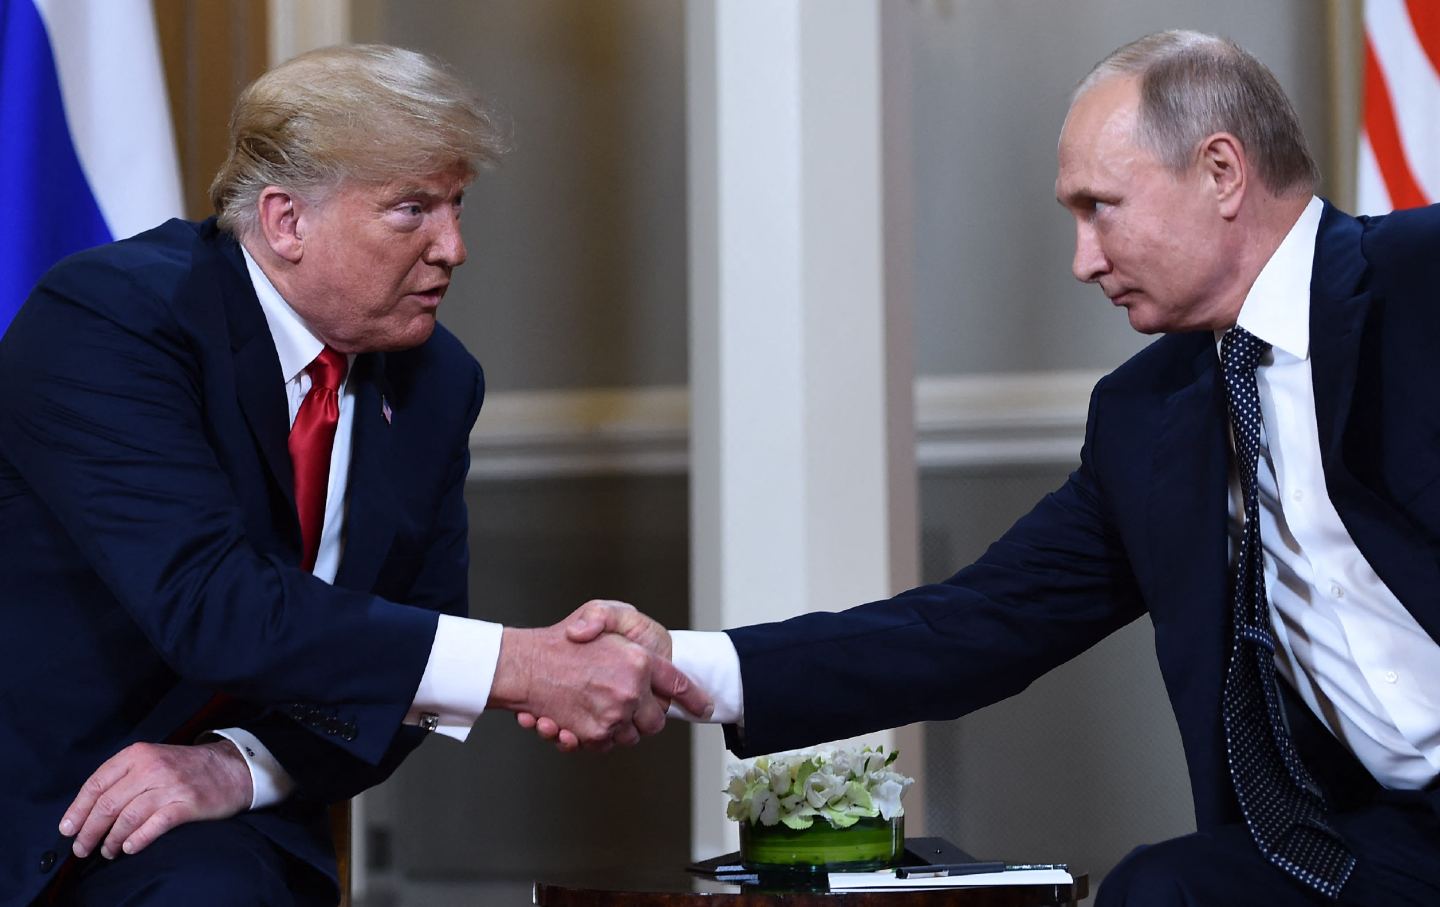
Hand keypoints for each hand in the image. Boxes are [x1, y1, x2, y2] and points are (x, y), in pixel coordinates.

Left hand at [59, 740, 252, 859]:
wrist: (232, 768)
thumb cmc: (187, 769)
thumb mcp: (153, 760)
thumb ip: (125, 777)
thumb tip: (90, 810)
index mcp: (138, 754)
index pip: (97, 783)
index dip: (78, 809)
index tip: (67, 829)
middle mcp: (152, 768)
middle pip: (108, 804)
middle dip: (90, 831)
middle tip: (82, 849)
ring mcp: (170, 786)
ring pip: (127, 817)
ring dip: (111, 840)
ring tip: (107, 852)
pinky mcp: (187, 804)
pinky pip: (154, 825)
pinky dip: (137, 839)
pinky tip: (129, 848)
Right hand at [515, 600, 707, 750]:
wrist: (524, 664)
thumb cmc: (562, 637)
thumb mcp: (600, 611)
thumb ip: (623, 622)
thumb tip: (641, 654)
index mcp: (639, 661)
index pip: (678, 685)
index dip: (694, 697)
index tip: (705, 705)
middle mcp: (630, 692)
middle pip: (656, 720)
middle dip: (647, 716)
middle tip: (629, 704)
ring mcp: (611, 716)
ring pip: (631, 736)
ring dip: (621, 727)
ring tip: (600, 709)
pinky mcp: (592, 735)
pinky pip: (605, 745)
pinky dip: (597, 737)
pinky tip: (579, 720)